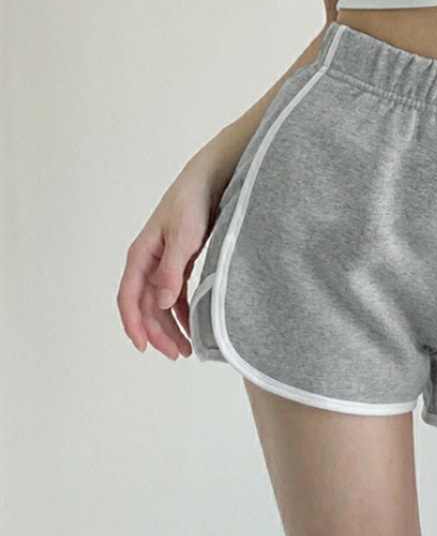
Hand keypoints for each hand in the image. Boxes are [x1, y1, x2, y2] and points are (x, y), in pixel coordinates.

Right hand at [117, 166, 218, 360]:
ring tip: (187, 348)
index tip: (143, 347)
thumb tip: (160, 304)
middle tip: (178, 354)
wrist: (209, 180)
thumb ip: (171, 270)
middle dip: (158, 333)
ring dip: (170, 327)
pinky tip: (193, 325)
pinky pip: (175, 295)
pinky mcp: (180, 263)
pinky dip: (183, 312)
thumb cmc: (192, 203)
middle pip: (145, 306)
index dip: (134, 324)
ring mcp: (164, 264)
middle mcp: (149, 262)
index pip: (129, 297)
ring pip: (160, 304)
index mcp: (141, 255)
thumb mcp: (183, 237)